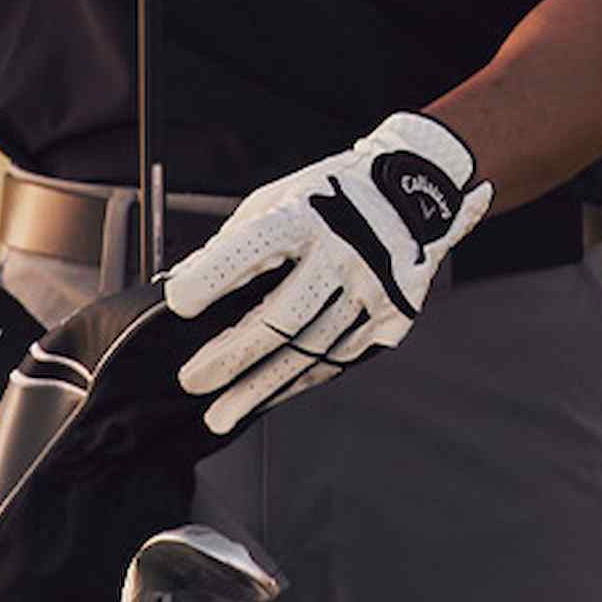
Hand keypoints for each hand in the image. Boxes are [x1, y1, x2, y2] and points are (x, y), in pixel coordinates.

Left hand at [162, 111, 493, 434]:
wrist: (421, 189)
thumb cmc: (336, 192)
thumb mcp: (282, 197)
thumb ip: (235, 240)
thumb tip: (181, 283)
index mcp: (309, 214)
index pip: (257, 245)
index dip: (218, 273)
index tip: (180, 301)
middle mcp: (345, 250)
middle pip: (284, 315)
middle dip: (233, 354)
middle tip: (193, 379)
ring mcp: (373, 286)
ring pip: (310, 349)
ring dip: (260, 387)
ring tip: (221, 412)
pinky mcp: (393, 314)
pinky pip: (339, 358)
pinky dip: (299, 381)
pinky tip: (269, 395)